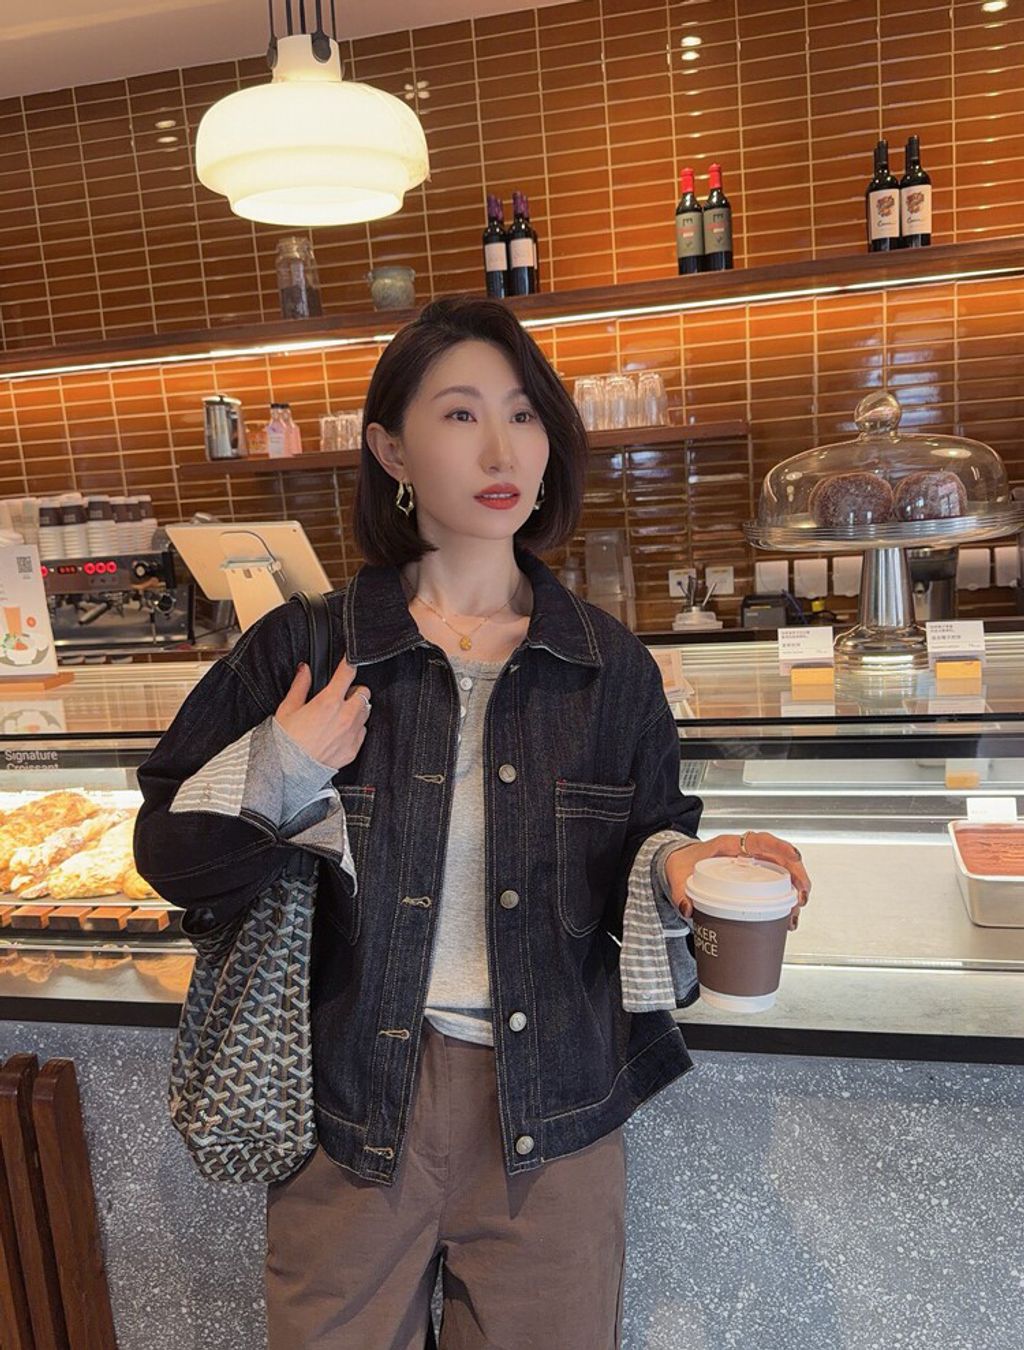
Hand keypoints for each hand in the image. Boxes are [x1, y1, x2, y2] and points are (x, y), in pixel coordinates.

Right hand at [274, 658, 371, 769]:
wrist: (288, 771)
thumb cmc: (285, 740)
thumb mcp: (288, 708)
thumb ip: (300, 685)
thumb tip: (305, 669)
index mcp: (329, 702)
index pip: (347, 673)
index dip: (349, 663)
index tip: (349, 661)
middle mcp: (345, 716)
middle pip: (364, 693)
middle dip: (354, 691)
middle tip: (340, 696)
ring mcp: (352, 734)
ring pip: (366, 712)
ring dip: (356, 709)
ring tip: (340, 715)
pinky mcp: (354, 749)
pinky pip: (362, 732)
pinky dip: (355, 728)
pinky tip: (340, 732)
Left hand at [664, 832, 810, 931]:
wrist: (681, 866)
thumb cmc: (683, 863)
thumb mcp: (678, 875)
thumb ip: (680, 891)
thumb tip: (687, 909)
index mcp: (730, 845)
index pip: (760, 840)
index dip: (780, 847)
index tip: (794, 857)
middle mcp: (746, 853)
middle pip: (779, 858)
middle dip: (796, 875)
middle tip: (802, 897)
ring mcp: (752, 867)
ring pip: (782, 874)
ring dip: (794, 891)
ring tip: (796, 913)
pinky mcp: (753, 881)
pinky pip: (775, 887)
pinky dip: (784, 902)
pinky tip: (787, 918)